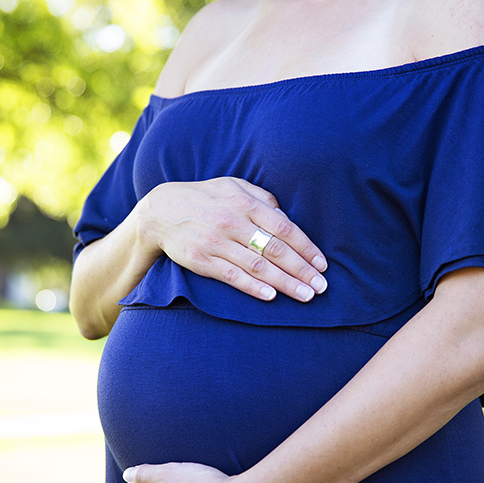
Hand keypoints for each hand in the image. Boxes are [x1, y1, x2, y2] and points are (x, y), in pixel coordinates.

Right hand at [134, 177, 327, 302]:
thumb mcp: (234, 186)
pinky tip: (271, 296)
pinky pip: (232, 276)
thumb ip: (262, 199)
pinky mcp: (202, 260)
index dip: (306, 248)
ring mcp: (217, 243)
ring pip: (258, 266)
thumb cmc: (206, 198)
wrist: (160, 211)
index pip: (284, 228)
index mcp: (245, 203)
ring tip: (306, 296)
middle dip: (302, 270)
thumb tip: (286, 216)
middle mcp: (233, 222)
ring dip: (285, 283)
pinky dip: (253, 286)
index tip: (323, 265)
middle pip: (275, 250)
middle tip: (322, 287)